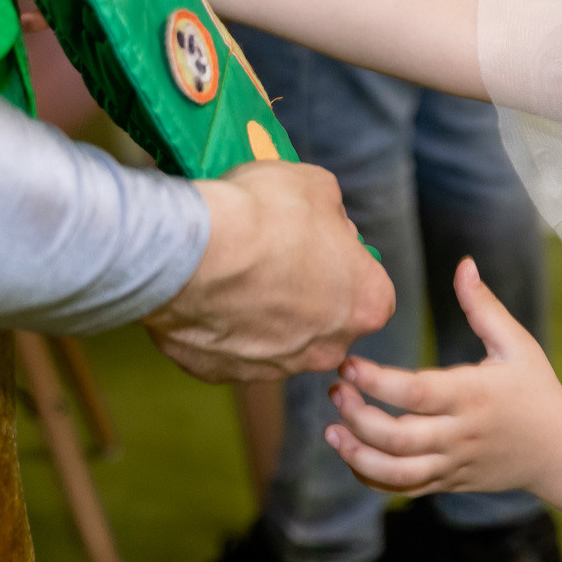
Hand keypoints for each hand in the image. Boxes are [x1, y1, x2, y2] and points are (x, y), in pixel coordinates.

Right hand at [144, 161, 393, 382]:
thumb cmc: (264, 215)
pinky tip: (206, 297)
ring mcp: (277, 367)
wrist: (191, 252)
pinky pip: (230, 350)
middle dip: (307, 298)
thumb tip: (329, 226)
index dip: (345, 267)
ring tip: (234, 277)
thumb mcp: (318, 187)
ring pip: (278, 341)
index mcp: (366, 304)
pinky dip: (222, 328)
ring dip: (264, 316)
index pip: (370, 292)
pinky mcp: (224, 374)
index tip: (319, 248)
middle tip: (275, 262)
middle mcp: (329, 347)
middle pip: (327, 323)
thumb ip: (333, 215)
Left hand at [324, 257, 561, 496]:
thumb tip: (464, 264)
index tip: (348, 364)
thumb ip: (483, 306)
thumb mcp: (516, 344)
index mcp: (473, 395)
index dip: (376, 381)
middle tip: (334, 391)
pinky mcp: (449, 482)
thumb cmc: (536, 389)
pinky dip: (373, 478)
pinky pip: (404, 488)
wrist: (559, 451)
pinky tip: (352, 455)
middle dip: (359, 417)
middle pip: (399, 437)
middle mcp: (461, 434)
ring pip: (397, 471)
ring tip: (332, 431)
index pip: (415, 392)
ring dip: (358, 455)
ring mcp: (453, 463)